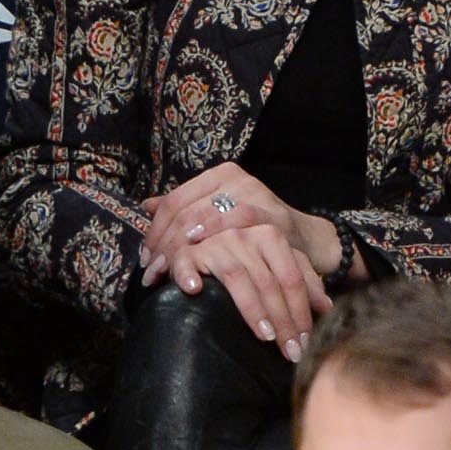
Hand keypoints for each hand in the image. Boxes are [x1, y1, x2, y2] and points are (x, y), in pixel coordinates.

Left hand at [141, 164, 335, 287]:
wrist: (304, 240)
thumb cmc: (256, 231)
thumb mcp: (220, 213)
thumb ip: (187, 209)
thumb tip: (146, 205)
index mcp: (219, 176)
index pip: (175, 201)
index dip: (155, 232)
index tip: (146, 259)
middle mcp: (236, 179)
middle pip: (184, 211)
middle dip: (164, 245)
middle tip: (151, 273)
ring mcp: (254, 194)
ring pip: (202, 217)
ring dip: (181, 248)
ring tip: (167, 273)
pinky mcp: (270, 214)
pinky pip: (234, 222)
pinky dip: (212, 237)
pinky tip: (198, 253)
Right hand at [180, 224, 331, 360]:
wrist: (210, 235)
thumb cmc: (251, 257)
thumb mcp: (281, 264)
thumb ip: (305, 280)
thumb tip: (327, 307)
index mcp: (271, 237)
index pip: (291, 279)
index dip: (301, 312)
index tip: (306, 342)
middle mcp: (245, 236)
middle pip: (269, 283)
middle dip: (283, 321)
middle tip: (291, 351)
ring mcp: (216, 242)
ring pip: (238, 278)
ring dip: (253, 310)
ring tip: (265, 337)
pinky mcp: (188, 251)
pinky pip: (187, 263)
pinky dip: (189, 276)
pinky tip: (195, 291)